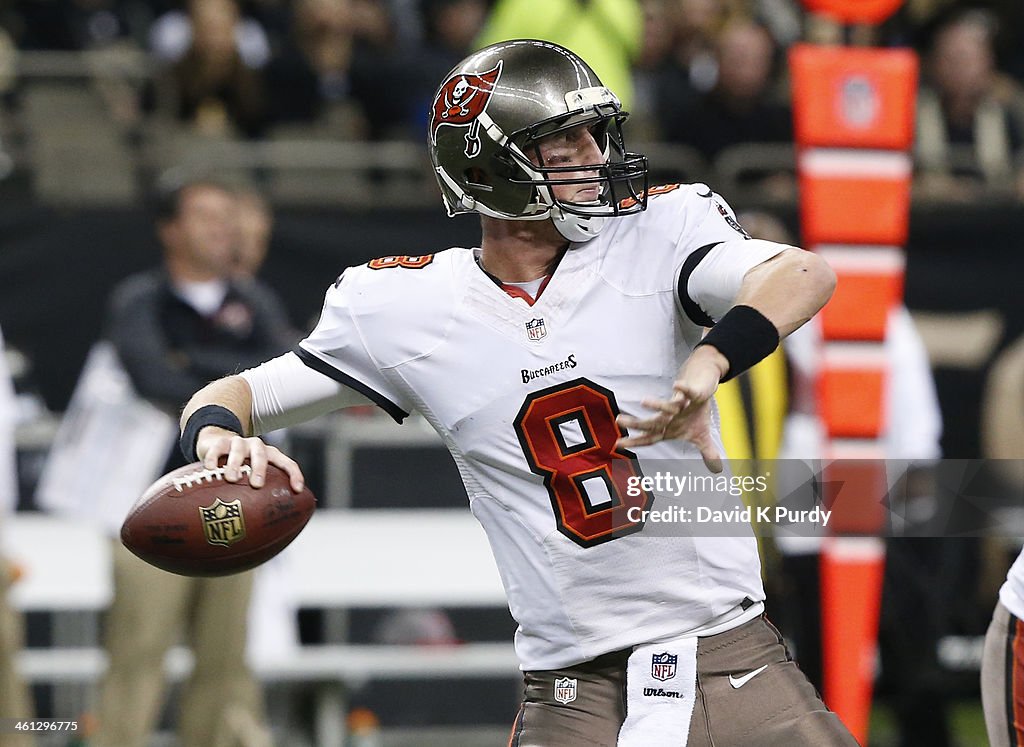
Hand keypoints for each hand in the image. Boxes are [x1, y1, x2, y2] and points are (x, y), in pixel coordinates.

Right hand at [196, 426, 304, 491]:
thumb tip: (265, 530)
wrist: (219, 444)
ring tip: (231, 478)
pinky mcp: (220, 442)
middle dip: (260, 469)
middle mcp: (257, 447)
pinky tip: (211, 469)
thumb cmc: (241, 469)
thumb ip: (260, 497)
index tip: (297, 490)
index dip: (294, 475)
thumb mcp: (252, 479)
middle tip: (256, 484)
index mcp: (271, 456)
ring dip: (235, 463)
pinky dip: (214, 458)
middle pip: (262, 455)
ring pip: (239, 450)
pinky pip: (217, 449)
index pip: (287, 463)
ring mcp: (239, 443)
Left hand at [614, 346, 726, 472]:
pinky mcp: (693, 394)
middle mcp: (671, 416)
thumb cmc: (695, 412)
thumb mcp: (702, 435)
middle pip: (653, 421)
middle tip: (619, 420)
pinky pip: (687, 391)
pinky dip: (683, 389)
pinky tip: (676, 386)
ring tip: (643, 401)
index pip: (650, 437)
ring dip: (657, 404)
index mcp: (669, 428)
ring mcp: (681, 404)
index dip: (635, 441)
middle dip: (637, 423)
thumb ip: (706, 452)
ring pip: (668, 405)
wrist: (702, 386)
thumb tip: (717, 470)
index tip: (617, 444)